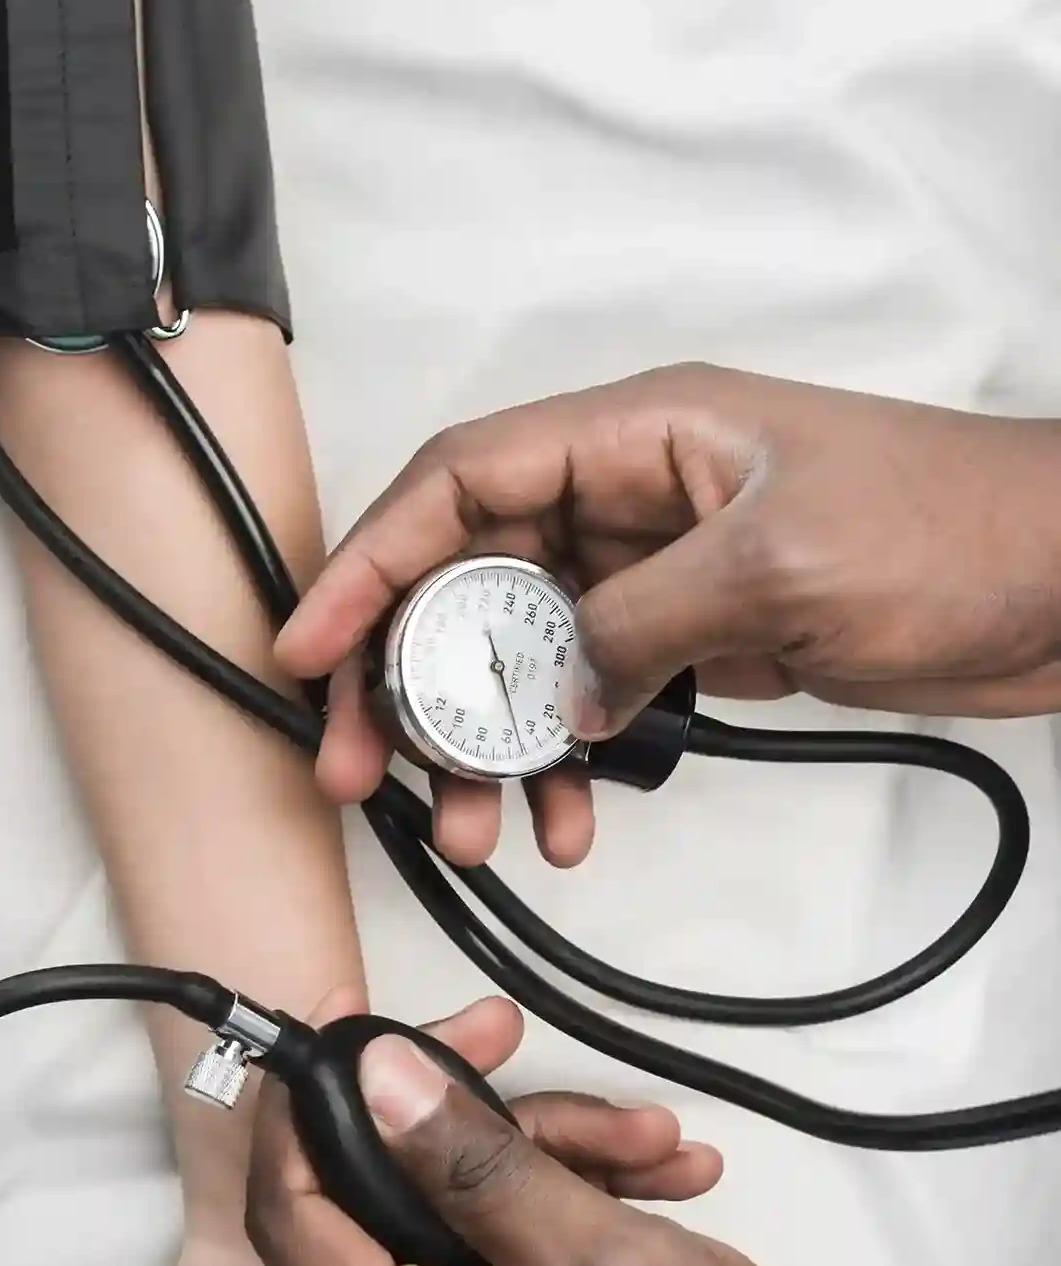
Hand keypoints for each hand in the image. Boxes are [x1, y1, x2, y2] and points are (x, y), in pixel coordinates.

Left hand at [133, 995, 722, 1265]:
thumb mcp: (605, 1264)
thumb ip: (476, 1164)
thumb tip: (375, 1077)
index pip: (292, 1221)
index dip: (302, 1111)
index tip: (342, 1018)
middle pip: (383, 1208)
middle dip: (467, 1120)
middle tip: (516, 1038)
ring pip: (453, 1224)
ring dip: (543, 1160)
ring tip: (653, 1141)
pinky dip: (561, 1212)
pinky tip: (655, 1177)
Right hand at [279, 363, 1060, 866]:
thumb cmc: (954, 530)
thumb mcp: (777, 567)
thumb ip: (639, 626)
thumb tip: (555, 700)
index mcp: (635, 437)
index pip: (459, 485)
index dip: (369, 562)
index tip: (310, 646)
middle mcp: (627, 498)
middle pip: (468, 579)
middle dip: (407, 678)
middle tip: (362, 766)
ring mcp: (655, 570)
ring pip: (521, 654)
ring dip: (484, 745)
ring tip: (470, 828)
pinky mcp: (691, 635)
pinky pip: (590, 697)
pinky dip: (566, 761)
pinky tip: (567, 819)